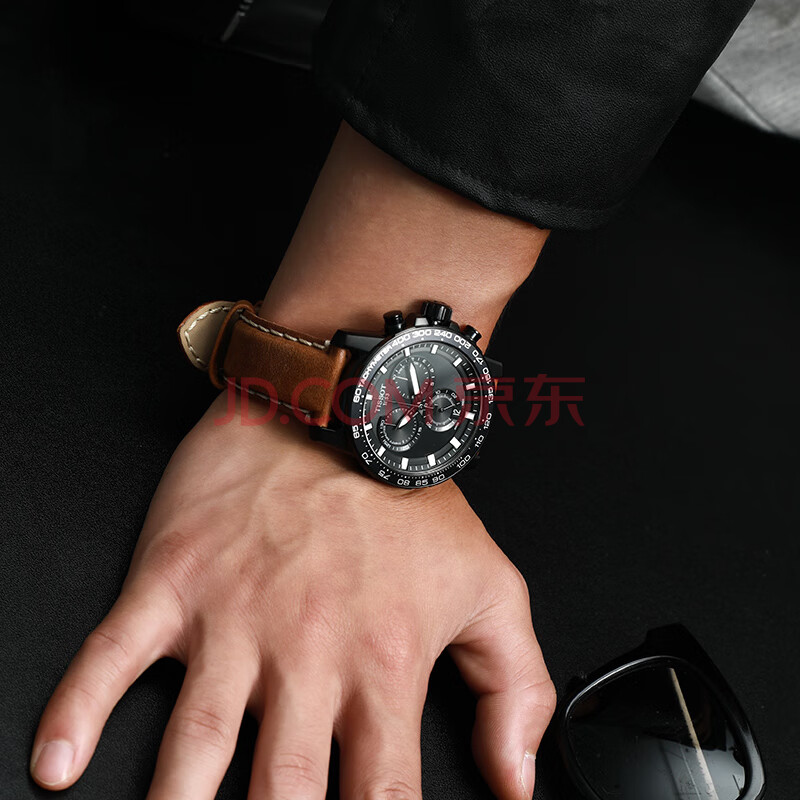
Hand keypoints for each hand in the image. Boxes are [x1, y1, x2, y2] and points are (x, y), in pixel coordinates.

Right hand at [31, 393, 554, 798]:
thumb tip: (515, 782)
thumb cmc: (408, 501)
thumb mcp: (490, 586)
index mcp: (384, 661)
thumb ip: (515, 687)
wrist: (338, 410)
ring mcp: (234, 615)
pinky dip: (78, 709)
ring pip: (193, 744)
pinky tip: (60, 762)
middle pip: (285, 792)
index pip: (383, 798)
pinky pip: (114, 653)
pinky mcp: (177, 579)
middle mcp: (307, 650)